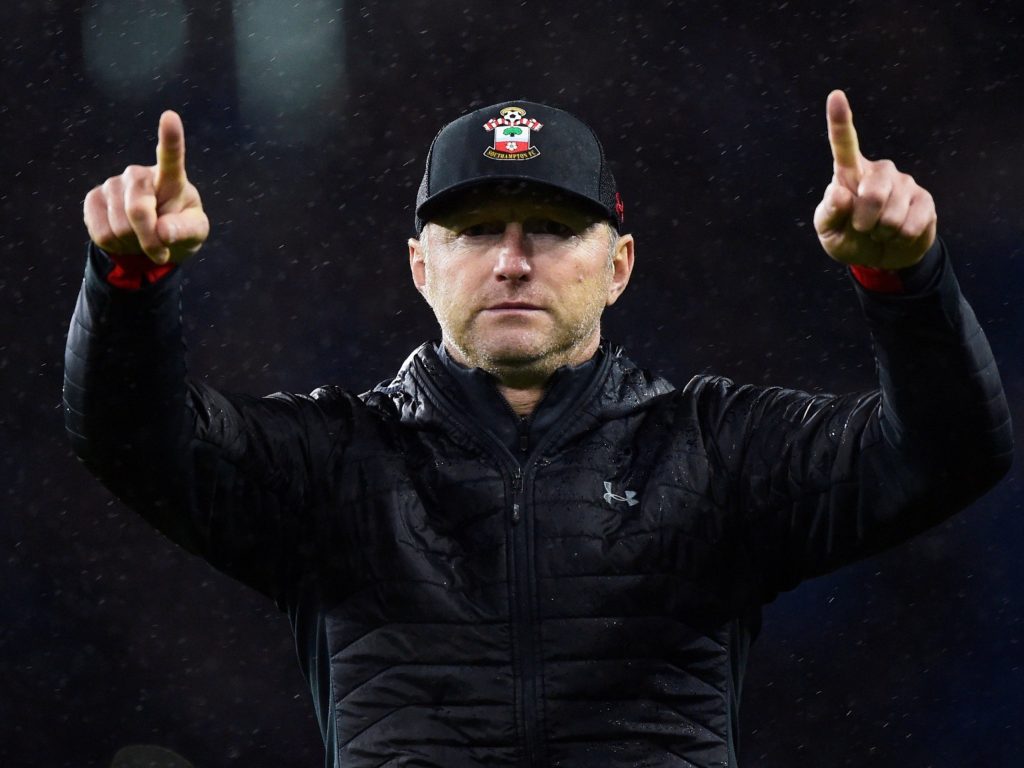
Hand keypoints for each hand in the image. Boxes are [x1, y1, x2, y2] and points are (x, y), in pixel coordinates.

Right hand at [83, 111, 208, 264]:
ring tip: (141, 238)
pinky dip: (115, 245)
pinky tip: (124, 237)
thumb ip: (185, 230)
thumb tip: (163, 231)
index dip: (170, 138)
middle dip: (150, 239)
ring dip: (133, 244)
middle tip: (160, 251)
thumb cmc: (180, 229)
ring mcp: (113, 184)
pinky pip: (100, 232)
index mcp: (171, 178)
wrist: (152, 239)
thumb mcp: (195, 233)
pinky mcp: (93, 198)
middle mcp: (139, 175)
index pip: (170, 157)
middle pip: (138, 210)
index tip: (170, 117)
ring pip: (118, 227)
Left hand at [813, 90, 935, 268]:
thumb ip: (829, 213)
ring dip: (882, 232)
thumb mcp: (828, 232)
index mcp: (849, 173)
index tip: (835, 96)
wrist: (880, 257)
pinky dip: (900, 238)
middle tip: (862, 227)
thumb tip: (840, 192)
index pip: (844, 145)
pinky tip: (898, 234)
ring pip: (891, 215)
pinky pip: (910, 225)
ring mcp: (904, 183)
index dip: (840, 121)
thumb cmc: (848, 237)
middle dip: (864, 221)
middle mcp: (879, 171)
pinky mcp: (924, 200)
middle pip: (871, 194)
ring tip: (880, 230)